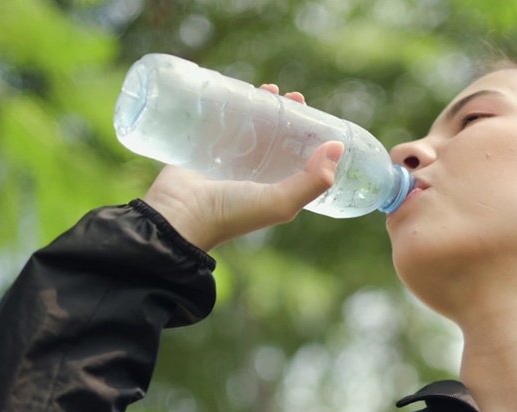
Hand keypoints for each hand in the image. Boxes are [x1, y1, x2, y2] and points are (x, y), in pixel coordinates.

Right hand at [141, 85, 343, 251]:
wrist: (179, 217)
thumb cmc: (231, 213)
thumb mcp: (280, 202)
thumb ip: (312, 180)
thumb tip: (338, 147)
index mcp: (272, 189)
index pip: (296, 158)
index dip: (307, 137)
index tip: (315, 116)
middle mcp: (251, 175)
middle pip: (274, 138)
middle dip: (287, 117)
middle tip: (293, 98)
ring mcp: (226, 161)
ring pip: (248, 127)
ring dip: (260, 107)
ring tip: (270, 90)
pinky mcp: (202, 148)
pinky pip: (218, 122)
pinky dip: (228, 106)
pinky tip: (236, 90)